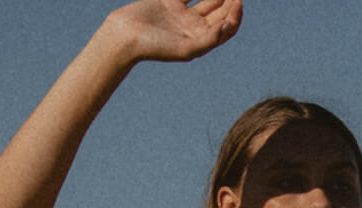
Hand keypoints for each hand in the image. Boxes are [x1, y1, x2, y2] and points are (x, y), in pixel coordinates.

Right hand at [103, 0, 241, 63]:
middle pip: (220, 12)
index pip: (227, 26)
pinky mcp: (169, 2)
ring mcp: (182, 14)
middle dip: (230, 1)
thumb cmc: (154, 47)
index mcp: (202, 40)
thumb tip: (226, 26)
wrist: (124, 36)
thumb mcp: (187, 49)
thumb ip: (210, 40)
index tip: (237, 1)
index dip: (236, 14)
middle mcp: (194, 27)